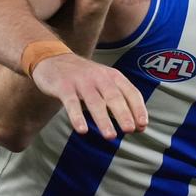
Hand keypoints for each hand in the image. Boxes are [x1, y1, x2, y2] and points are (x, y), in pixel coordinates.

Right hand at [31, 52, 147, 139]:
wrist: (53, 59)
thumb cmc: (85, 78)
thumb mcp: (104, 83)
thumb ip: (120, 102)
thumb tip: (139, 127)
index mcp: (113, 76)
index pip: (130, 91)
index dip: (137, 108)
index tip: (142, 125)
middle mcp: (99, 76)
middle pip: (113, 96)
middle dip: (123, 113)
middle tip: (129, 129)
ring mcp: (81, 81)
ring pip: (94, 101)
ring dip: (103, 119)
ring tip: (110, 136)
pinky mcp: (63, 86)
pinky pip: (71, 102)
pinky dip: (77, 116)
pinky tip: (82, 130)